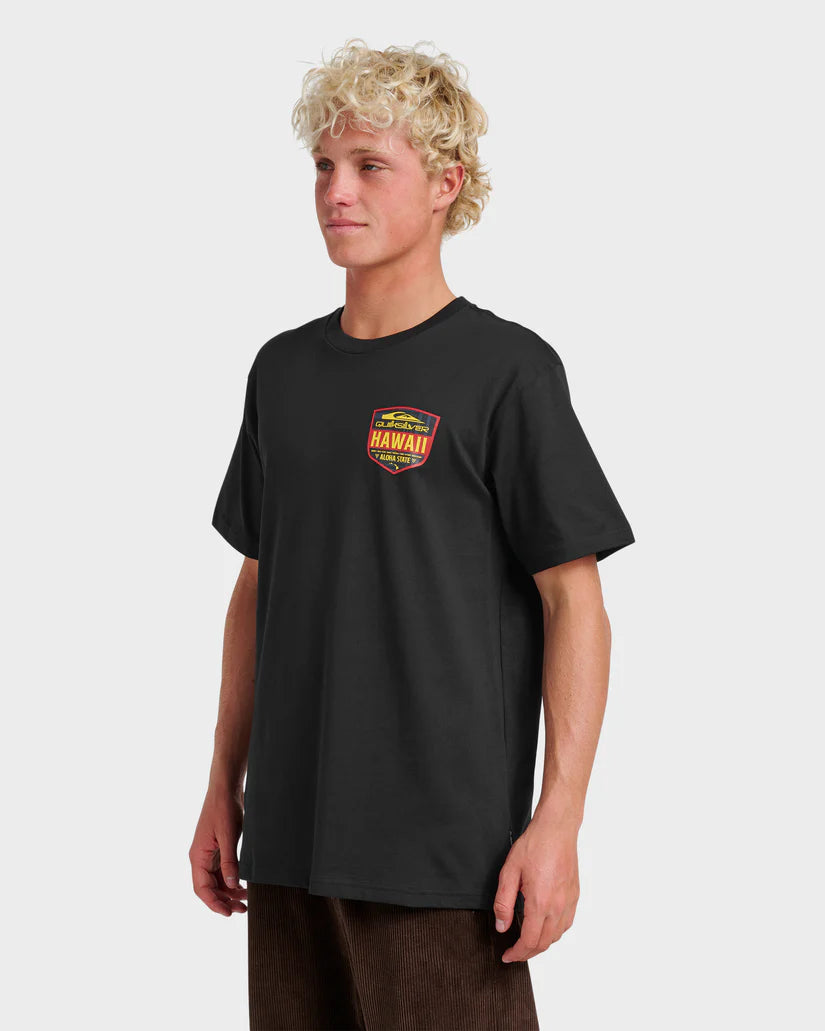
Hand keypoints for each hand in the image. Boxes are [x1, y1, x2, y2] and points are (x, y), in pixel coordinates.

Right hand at [189, 786, 247, 915]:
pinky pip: (222, 871)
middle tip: (243, 909)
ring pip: (216, 881)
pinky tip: (243, 884)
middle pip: (209, 888)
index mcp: (198, 856)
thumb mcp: (228, 836)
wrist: (226, 788)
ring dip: (229, 892)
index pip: (202, 889)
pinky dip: (231, 880)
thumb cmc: (224, 808)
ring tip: (246, 899)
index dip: (214, 903)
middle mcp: (201, 858)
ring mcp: (209, 854)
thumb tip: (231, 886)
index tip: (228, 913)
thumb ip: (229, 861)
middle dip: (224, 901)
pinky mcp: (218, 849)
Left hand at [493, 809, 579, 961]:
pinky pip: (566, 923)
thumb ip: (503, 903)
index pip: (530, 940)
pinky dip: (554, 932)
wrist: (557, 829)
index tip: (507, 956)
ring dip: (541, 944)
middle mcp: (558, 906)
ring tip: (527, 942)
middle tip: (514, 952)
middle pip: (544, 943)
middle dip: (528, 953)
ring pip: (557, 936)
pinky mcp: (575, 896)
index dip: (517, 953)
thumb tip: (502, 926)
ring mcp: (569, 902)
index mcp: (540, 902)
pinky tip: (545, 927)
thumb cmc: (534, 846)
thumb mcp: (509, 872)